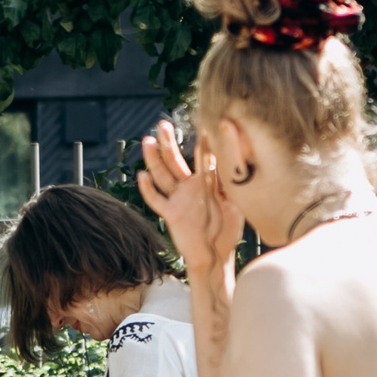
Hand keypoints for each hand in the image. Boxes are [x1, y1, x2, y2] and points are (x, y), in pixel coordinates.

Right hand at [138, 122, 240, 281]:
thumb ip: (230, 181)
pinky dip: (148, 189)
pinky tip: (141, 175)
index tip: (200, 122)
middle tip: (161, 124)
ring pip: (162, 175)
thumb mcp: (235, 201)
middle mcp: (188, 188)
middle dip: (167, 142)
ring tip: (147, 141)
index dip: (199, 141)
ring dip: (154, 159)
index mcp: (204, 182)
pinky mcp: (171, 214)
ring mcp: (177, 200)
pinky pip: (156, 200)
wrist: (215, 254)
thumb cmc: (228, 229)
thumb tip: (232, 160)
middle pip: (174, 160)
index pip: (200, 156)